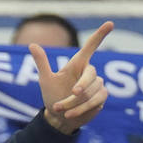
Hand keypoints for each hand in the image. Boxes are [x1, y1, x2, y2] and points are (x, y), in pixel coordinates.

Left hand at [30, 21, 113, 135]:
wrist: (58, 118)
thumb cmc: (52, 96)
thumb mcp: (46, 80)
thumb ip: (42, 62)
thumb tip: (32, 44)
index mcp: (77, 64)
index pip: (90, 47)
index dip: (100, 35)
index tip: (110, 23)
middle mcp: (88, 72)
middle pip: (91, 75)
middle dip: (81, 86)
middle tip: (73, 93)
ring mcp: (97, 85)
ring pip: (92, 91)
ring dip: (76, 102)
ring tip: (62, 110)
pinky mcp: (101, 97)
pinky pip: (96, 100)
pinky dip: (82, 108)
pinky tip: (70, 115)